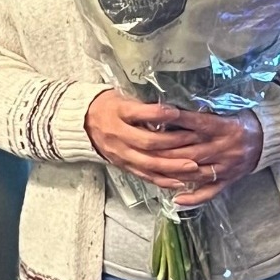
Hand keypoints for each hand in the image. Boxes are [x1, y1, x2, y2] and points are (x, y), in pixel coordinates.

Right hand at [83, 91, 201, 190]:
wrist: (83, 123)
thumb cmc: (108, 106)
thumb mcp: (122, 97)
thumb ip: (144, 105)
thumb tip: (172, 109)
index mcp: (118, 113)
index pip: (139, 114)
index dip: (158, 114)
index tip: (177, 112)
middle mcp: (118, 135)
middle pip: (147, 142)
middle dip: (174, 143)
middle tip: (195, 140)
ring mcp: (121, 153)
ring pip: (149, 163)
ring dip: (173, 166)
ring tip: (193, 166)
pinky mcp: (124, 166)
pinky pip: (145, 176)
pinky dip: (163, 180)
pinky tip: (180, 181)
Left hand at [148, 109, 263, 206]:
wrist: (268, 139)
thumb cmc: (241, 120)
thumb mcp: (226, 111)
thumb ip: (204, 112)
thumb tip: (172, 107)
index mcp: (224, 127)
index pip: (197, 122)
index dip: (177, 119)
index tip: (156, 116)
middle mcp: (224, 147)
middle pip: (191, 150)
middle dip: (166, 150)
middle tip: (143, 147)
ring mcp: (227, 166)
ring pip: (196, 172)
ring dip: (173, 172)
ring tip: (151, 171)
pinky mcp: (229, 180)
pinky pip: (210, 191)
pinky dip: (193, 198)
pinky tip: (176, 199)